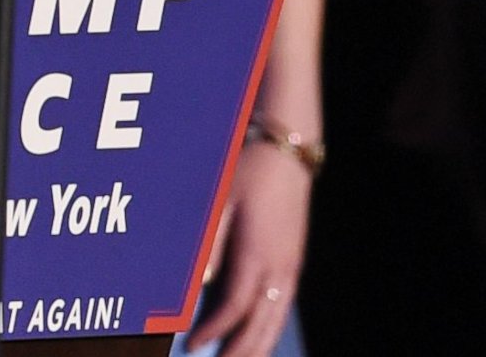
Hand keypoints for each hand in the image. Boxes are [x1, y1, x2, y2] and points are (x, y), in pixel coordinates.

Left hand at [187, 143, 309, 355]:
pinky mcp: (294, 259)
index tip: (192, 345)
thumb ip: (211, 243)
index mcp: (258, 256)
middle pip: (261, 323)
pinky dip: (270, 325)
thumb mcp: (221, 201)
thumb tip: (202, 283)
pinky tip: (261, 333)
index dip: (213, 331)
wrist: (288, 149)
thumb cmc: (249, 171)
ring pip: (276, 318)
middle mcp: (279, 268)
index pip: (234, 308)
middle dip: (242, 350)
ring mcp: (291, 265)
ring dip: (260, 343)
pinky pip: (282, 304)